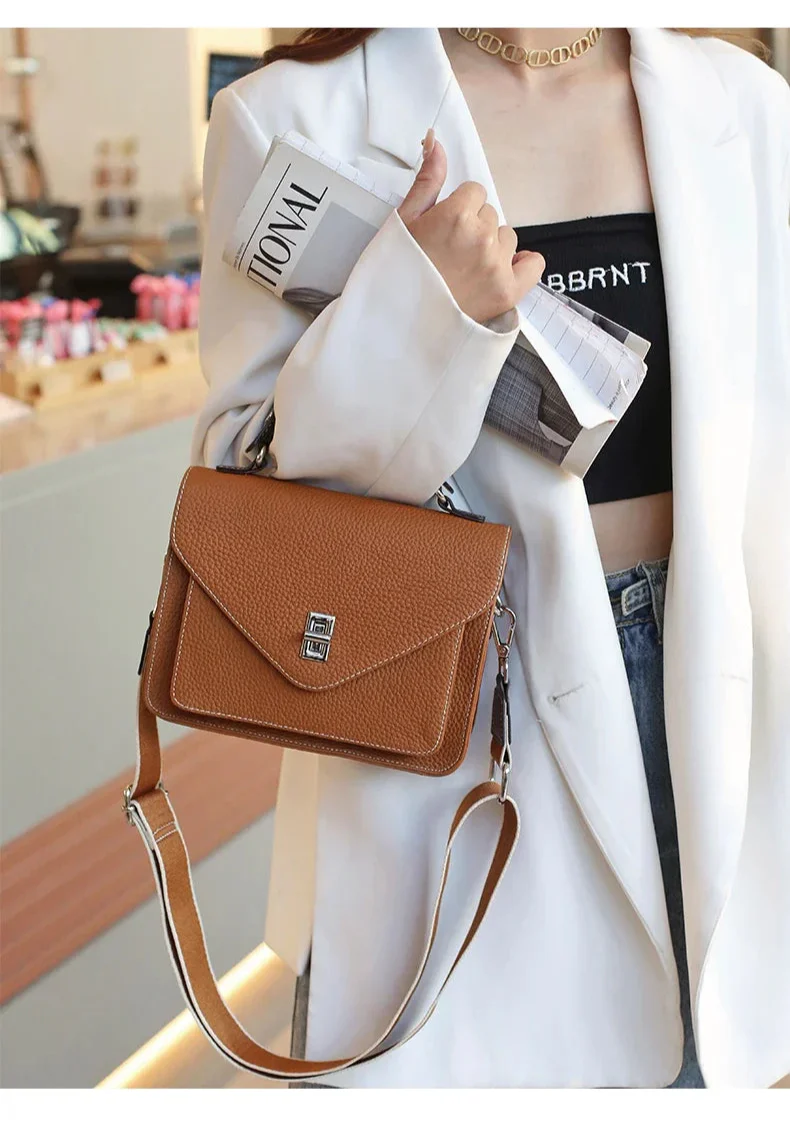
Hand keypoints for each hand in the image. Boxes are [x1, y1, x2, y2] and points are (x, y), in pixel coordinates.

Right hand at [397, 128, 544, 325]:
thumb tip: (437, 142)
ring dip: (493, 250)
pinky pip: (534, 265)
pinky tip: (503, 273)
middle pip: (491, 216)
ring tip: (465, 272)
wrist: (399, 325)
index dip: (459, 211)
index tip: (445, 232)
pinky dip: (523, 266)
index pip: (475, 193)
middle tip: (451, 257)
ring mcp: (497, 266)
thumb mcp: (404, 222)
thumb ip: (427, 181)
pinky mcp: (508, 292)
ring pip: (507, 239)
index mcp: (456, 214)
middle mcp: (481, 237)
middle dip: (475, 230)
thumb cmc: (398, 273)